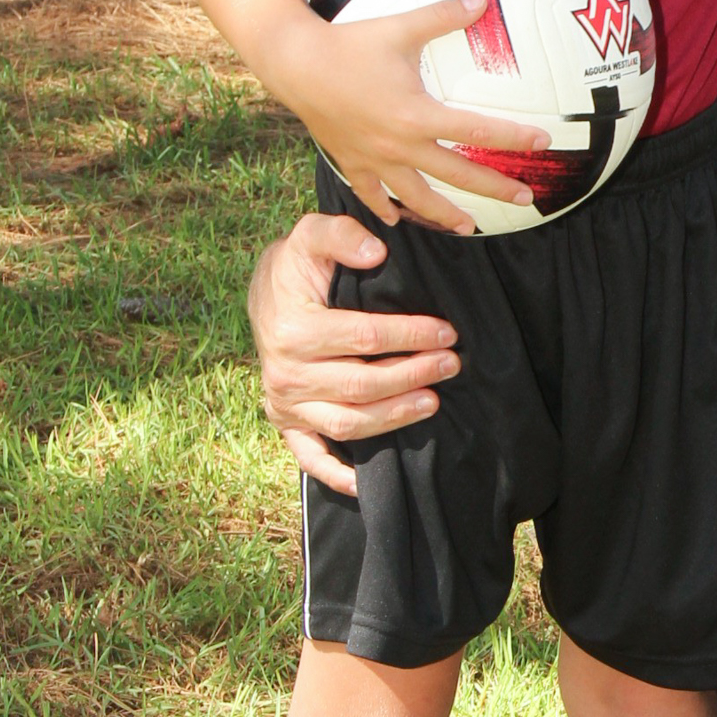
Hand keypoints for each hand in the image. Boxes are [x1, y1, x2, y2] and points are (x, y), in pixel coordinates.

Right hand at [247, 215, 460, 492]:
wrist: (265, 293)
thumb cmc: (298, 265)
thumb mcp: (311, 233)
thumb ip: (341, 234)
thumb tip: (377, 252)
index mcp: (292, 328)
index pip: (365, 337)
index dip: (411, 334)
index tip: (447, 330)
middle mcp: (285, 372)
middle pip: (362, 385)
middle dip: (413, 375)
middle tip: (451, 364)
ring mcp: (285, 403)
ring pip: (348, 423)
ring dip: (395, 418)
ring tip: (434, 402)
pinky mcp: (286, 423)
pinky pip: (311, 457)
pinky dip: (336, 475)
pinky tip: (367, 484)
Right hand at [259, 0, 552, 231]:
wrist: (294, 63)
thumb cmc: (350, 44)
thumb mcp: (401, 27)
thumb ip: (444, 16)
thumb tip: (483, 0)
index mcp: (417, 114)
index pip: (476, 131)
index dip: (513, 138)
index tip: (544, 142)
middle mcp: (399, 145)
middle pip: (457, 174)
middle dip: (495, 188)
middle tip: (527, 199)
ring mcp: (374, 160)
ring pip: (417, 196)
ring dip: (445, 214)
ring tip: (469, 227)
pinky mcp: (352, 162)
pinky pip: (371, 194)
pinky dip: (384, 209)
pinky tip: (397, 221)